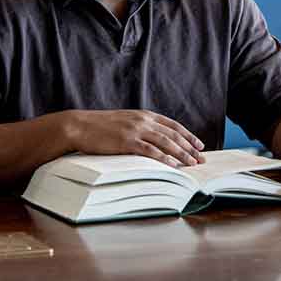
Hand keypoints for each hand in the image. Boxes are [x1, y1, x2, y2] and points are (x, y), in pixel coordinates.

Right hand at [63, 109, 205, 166]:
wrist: (78, 126)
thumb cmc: (98, 126)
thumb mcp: (123, 121)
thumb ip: (139, 127)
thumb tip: (152, 139)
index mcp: (143, 115)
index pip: (172, 125)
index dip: (188, 135)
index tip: (199, 144)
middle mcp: (142, 120)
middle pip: (173, 134)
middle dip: (190, 146)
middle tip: (202, 157)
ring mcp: (135, 130)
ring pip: (165, 142)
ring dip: (181, 153)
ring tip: (192, 163)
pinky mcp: (127, 142)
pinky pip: (150, 151)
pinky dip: (164, 158)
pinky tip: (174, 165)